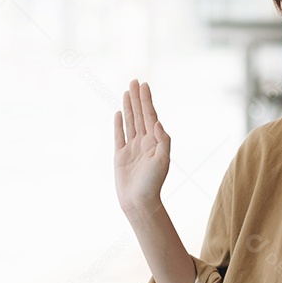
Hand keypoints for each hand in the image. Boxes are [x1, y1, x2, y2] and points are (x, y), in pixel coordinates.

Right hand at [114, 80, 169, 215]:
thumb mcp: (163, 161)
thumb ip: (162, 141)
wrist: (139, 201)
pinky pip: (119, 135)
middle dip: (137, 98)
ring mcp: (131, 148)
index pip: (150, 115)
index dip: (146, 100)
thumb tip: (157, 122)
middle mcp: (144, 142)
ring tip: (126, 92)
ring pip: (130, 122)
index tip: (143, 85)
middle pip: (139, 115)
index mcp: (154, 141)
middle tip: (134, 81)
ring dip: (128, 107)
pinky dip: (119, 124)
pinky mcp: (120, 156)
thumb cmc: (153, 183)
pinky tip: (118, 113)